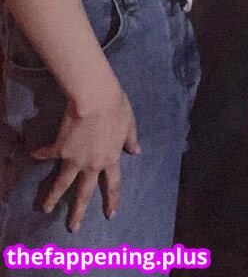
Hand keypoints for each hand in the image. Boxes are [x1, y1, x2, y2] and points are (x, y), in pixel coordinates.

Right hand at [30, 88, 139, 232]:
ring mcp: (74, 159)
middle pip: (84, 193)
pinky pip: (48, 154)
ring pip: (61, 184)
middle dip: (78, 212)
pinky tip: (32, 155)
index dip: (111, 200)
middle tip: (73, 227)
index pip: (112, 184)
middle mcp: (91, 164)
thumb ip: (130, 140)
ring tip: (45, 209)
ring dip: (52, 197)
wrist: (96, 99)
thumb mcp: (129, 124)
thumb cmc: (116, 109)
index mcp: (110, 159)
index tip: (109, 214)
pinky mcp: (59, 149)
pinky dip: (40, 155)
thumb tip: (136, 152)